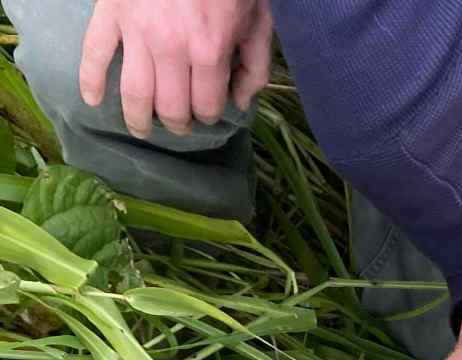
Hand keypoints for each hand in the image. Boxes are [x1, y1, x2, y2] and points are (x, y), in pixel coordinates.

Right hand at [80, 0, 271, 138]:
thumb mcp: (257, 18)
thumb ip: (254, 65)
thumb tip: (240, 104)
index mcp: (208, 50)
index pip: (205, 106)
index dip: (208, 115)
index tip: (208, 111)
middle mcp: (171, 47)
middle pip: (170, 108)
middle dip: (177, 123)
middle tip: (179, 124)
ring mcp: (137, 31)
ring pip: (134, 93)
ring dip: (138, 119)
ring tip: (142, 129)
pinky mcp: (111, 12)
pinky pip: (95, 52)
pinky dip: (90, 80)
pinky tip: (92, 100)